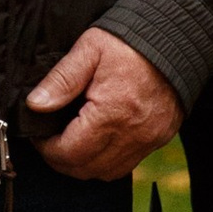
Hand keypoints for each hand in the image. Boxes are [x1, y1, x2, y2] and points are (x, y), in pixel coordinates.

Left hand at [25, 28, 182, 179]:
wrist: (177, 38)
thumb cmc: (131, 41)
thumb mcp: (90, 50)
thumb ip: (61, 80)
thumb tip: (36, 105)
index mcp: (112, 113)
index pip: (70, 152)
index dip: (47, 149)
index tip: (38, 135)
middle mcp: (133, 134)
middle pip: (86, 169)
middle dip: (61, 160)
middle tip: (49, 141)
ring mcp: (149, 139)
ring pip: (107, 173)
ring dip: (83, 165)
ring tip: (70, 143)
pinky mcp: (159, 138)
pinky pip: (127, 165)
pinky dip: (106, 161)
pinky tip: (96, 142)